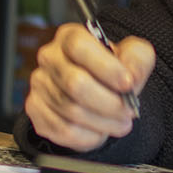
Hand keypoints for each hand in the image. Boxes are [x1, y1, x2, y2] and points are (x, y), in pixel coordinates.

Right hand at [25, 22, 154, 151]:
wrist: (100, 92)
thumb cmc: (114, 70)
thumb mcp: (135, 56)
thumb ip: (137, 59)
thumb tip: (131, 75)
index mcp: (70, 37)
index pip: (79, 47)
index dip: (106, 67)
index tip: (128, 84)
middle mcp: (50, 57)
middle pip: (75, 83)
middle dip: (108, 102)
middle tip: (128, 111)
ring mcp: (40, 84)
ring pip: (71, 110)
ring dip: (102, 122)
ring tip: (120, 123)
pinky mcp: (35, 109)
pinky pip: (62, 129)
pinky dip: (87, 136)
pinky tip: (100, 131)